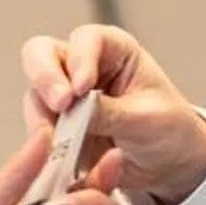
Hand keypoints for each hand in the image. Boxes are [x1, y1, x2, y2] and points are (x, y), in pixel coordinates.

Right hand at [18, 23, 205, 204]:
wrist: (169, 164)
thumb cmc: (169, 129)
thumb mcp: (146, 120)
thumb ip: (110, 112)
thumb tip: (75, 109)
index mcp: (114, 49)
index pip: (86, 40)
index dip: (80, 60)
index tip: (82, 89)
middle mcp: (83, 65)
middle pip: (41, 54)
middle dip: (45, 78)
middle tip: (60, 106)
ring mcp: (65, 94)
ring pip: (36, 93)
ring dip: (43, 115)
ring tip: (60, 139)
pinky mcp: (57, 124)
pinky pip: (38, 127)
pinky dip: (43, 139)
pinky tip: (57, 153)